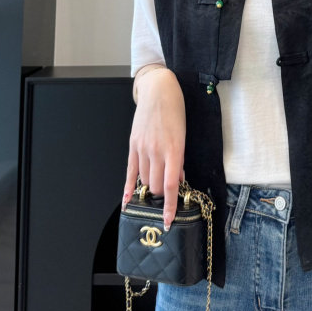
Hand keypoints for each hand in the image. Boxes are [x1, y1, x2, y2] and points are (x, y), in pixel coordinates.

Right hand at [123, 67, 185, 229]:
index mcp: (173, 149)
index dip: (170, 206)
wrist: (159, 90)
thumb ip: (179, 159)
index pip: (171, 185)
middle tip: (166, 196)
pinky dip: (128, 188)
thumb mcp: (184, 135)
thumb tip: (178, 179)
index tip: (169, 220)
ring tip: (155, 190)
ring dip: (150, 188)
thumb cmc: (175, 110)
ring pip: (144, 180)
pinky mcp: (133, 145)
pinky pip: (130, 171)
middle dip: (161, 195)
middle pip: (156, 186)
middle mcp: (156, 151)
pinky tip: (127, 201)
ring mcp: (142, 148)